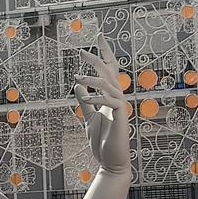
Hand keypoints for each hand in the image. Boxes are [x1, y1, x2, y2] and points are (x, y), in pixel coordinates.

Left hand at [72, 40, 131, 173]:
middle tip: (80, 51)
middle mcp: (117, 98)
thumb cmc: (102, 141)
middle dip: (97, 59)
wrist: (111, 161)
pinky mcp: (120, 117)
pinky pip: (111, 102)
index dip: (105, 53)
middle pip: (109, 72)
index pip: (109, 70)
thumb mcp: (89, 117)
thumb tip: (77, 85)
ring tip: (76, 77)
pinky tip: (85, 98)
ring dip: (92, 79)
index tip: (99, 37)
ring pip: (109, 85)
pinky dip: (97, 99)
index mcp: (110, 96)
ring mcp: (120, 107)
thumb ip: (85, 101)